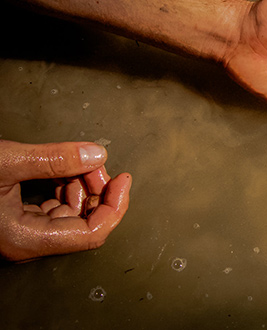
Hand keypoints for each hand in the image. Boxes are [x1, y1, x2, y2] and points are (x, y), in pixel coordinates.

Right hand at [0, 140, 130, 261]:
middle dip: (96, 189)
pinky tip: (62, 170)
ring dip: (81, 186)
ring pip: (69, 215)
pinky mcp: (15, 222)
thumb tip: (96, 155)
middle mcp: (25, 243)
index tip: (123, 181)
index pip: (91, 234)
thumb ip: (53, 159)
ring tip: (78, 161)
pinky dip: (64, 188)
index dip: (114, 206)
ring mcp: (21, 234)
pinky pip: (52, 210)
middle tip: (94, 162)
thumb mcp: (6, 162)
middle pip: (83, 222)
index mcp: (25, 239)